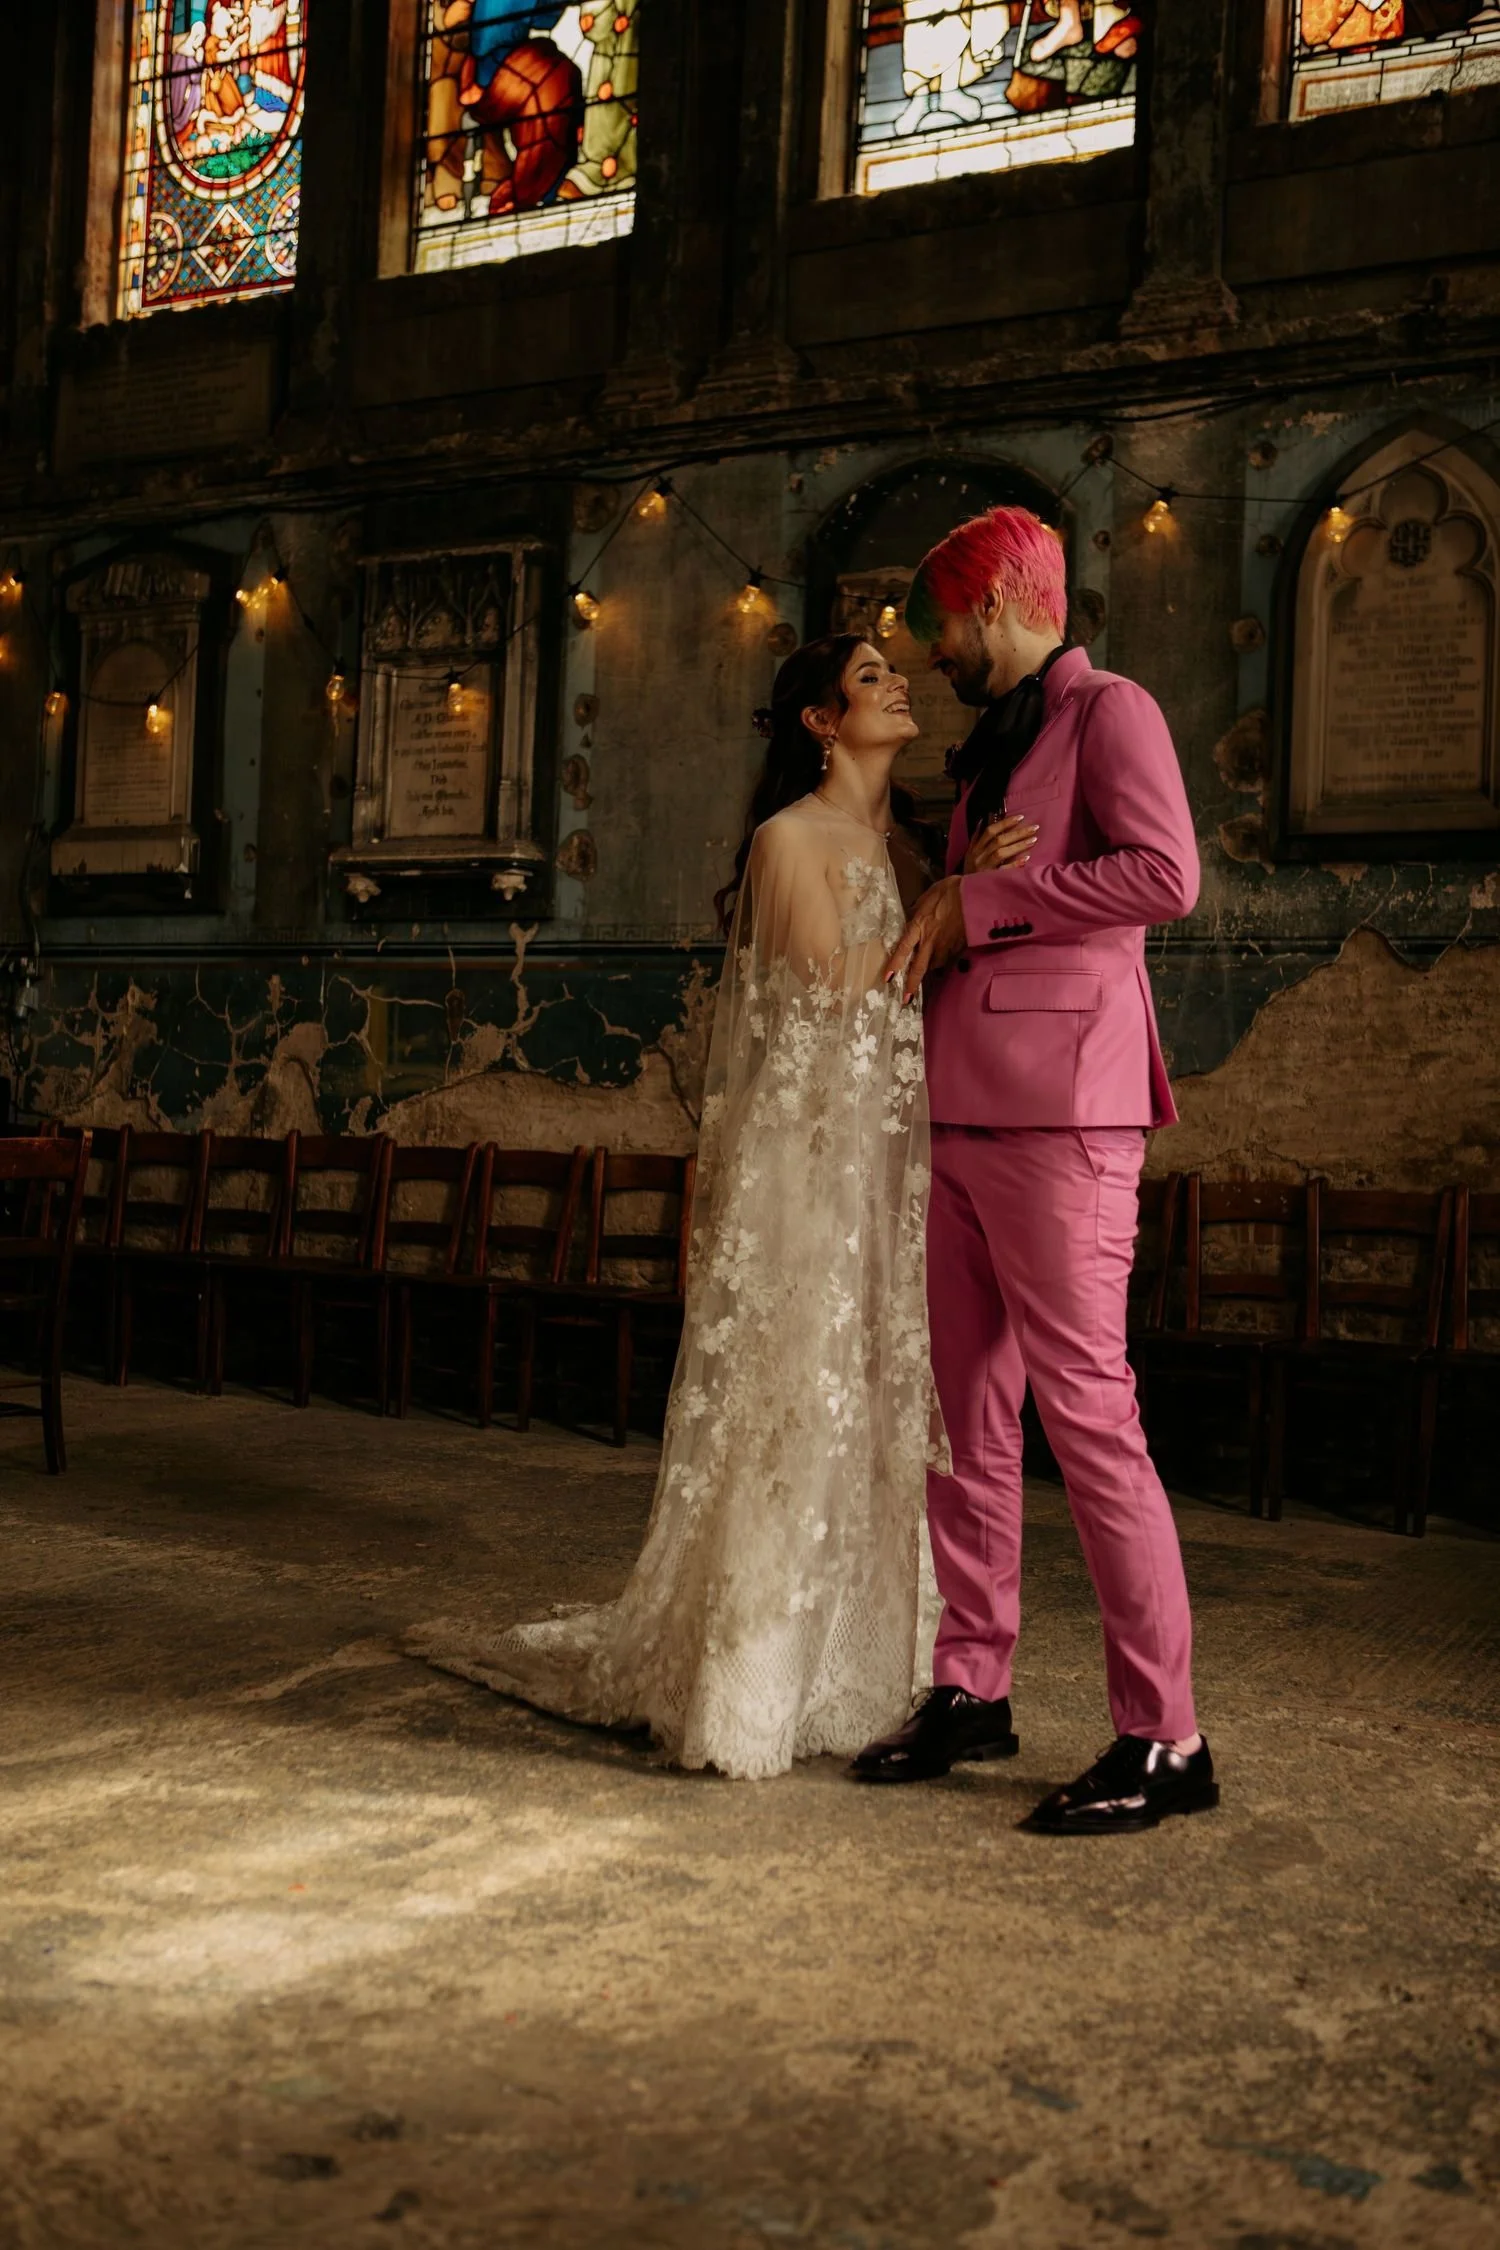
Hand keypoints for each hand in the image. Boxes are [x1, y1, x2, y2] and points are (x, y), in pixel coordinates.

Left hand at [884, 876, 966, 1003]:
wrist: (976, 896)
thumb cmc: (951, 890)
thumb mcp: (928, 896)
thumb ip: (918, 909)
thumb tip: (912, 915)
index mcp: (919, 926)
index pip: (903, 948)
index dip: (895, 964)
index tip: (888, 978)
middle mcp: (930, 940)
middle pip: (919, 967)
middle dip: (912, 985)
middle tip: (906, 1000)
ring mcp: (946, 946)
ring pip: (935, 964)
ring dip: (930, 969)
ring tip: (928, 973)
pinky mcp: (959, 948)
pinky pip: (949, 958)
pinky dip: (945, 960)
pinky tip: (946, 958)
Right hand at [963, 813, 1037, 876]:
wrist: (962, 891)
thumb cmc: (970, 870)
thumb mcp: (970, 853)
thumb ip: (977, 837)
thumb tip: (984, 820)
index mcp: (975, 848)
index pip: (990, 831)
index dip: (1004, 823)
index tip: (1020, 818)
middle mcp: (979, 856)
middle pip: (999, 841)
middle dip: (1017, 833)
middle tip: (1034, 828)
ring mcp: (984, 868)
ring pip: (1001, 853)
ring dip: (1018, 845)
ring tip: (1033, 840)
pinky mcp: (989, 879)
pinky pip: (1003, 870)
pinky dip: (1014, 864)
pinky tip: (1026, 859)